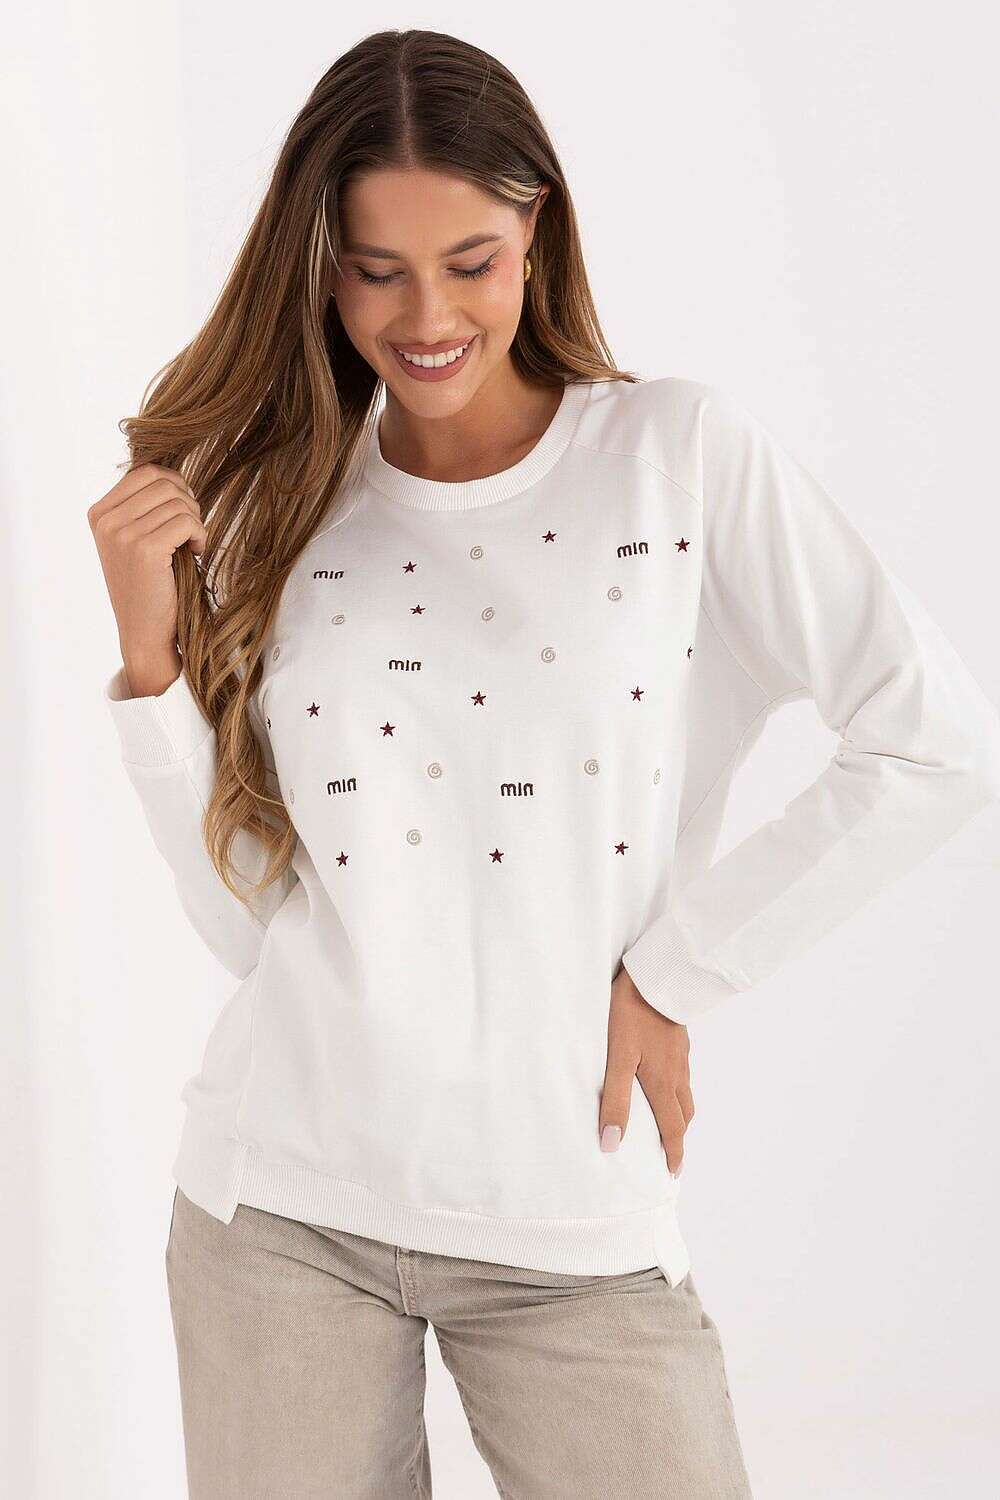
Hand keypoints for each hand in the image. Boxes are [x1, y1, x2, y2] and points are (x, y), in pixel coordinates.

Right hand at [88, 461, 206, 689]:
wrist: (145, 632)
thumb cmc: (149, 586)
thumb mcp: (135, 540)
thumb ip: (144, 507)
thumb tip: (174, 476)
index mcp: (99, 513)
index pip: (145, 472)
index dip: (174, 485)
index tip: (184, 511)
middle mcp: (105, 521)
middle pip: (164, 482)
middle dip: (188, 503)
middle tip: (192, 531)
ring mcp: (122, 534)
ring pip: (178, 502)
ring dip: (195, 522)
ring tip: (192, 545)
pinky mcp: (144, 550)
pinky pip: (187, 522)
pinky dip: (200, 535)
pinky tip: (196, 553)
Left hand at [598, 965, 693, 1177]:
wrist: (658, 975)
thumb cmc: (630, 1015)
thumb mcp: (617, 1059)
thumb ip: (615, 1101)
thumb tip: (611, 1144)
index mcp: (663, 1084)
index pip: (672, 1129)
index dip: (673, 1154)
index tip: (673, 1173)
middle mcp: (677, 1073)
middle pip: (684, 1115)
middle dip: (678, 1137)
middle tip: (670, 1153)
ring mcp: (681, 1055)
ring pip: (685, 1093)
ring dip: (679, 1113)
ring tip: (667, 1121)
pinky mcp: (678, 1038)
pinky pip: (682, 1073)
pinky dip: (677, 1088)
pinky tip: (663, 1079)